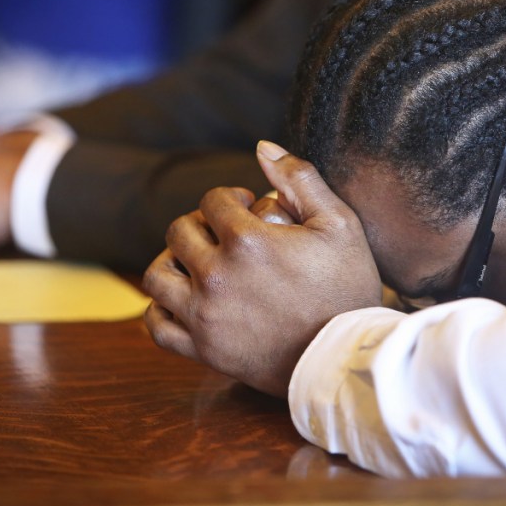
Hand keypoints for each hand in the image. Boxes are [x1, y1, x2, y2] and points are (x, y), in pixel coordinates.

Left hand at [143, 141, 381, 396]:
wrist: (348, 358)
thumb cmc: (349, 288)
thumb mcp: (339, 224)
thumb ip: (300, 178)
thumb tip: (262, 147)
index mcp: (247, 242)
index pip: (212, 200)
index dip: (231, 198)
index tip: (250, 209)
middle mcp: (217, 277)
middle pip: (179, 231)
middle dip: (202, 224)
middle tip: (227, 234)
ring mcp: (205, 316)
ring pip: (157, 274)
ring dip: (173, 260)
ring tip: (199, 263)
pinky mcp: (203, 350)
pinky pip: (157, 325)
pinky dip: (161, 308)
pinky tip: (184, 299)